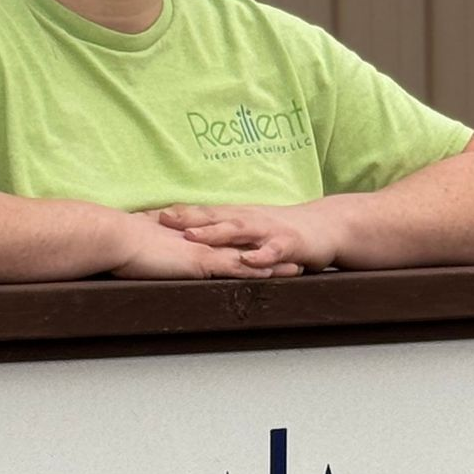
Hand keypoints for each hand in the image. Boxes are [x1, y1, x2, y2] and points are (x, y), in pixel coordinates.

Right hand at [106, 210, 302, 281]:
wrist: (113, 237)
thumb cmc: (119, 242)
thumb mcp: (139, 244)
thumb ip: (149, 245)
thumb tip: (145, 250)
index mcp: (188, 238)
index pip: (223, 239)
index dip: (244, 242)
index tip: (263, 244)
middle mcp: (200, 241)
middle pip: (242, 246)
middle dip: (268, 250)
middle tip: (293, 253)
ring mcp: (202, 250)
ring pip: (246, 257)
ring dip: (272, 263)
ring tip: (297, 268)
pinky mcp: (198, 262)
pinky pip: (233, 267)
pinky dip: (254, 272)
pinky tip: (273, 277)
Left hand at [150, 200, 346, 270]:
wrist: (326, 227)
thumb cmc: (283, 231)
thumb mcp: (249, 230)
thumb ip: (222, 234)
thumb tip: (188, 240)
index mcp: (237, 217)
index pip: (201, 213)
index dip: (176, 214)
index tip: (146, 215)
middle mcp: (249, 219)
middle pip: (213, 217)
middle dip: (187, 219)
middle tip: (160, 221)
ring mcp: (269, 230)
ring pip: (238, 230)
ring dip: (216, 232)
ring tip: (194, 236)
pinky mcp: (289, 244)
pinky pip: (272, 250)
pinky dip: (260, 255)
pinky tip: (248, 260)